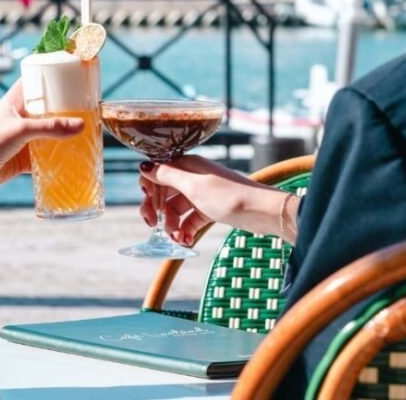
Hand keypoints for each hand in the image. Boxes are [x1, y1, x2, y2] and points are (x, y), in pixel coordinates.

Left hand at [0, 80, 83, 195]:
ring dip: (65, 131)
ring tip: (87, 127)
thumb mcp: (21, 130)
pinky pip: (48, 154)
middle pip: (48, 107)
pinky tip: (75, 154)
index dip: (51, 75)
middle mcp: (21, 117)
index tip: (72, 73)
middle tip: (88, 103)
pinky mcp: (25, 157)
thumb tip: (81, 125)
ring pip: (50, 131)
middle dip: (67, 106)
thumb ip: (50, 128)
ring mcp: (24, 138)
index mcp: (15, 102)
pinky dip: (60, 154)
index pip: (35, 81)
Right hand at [139, 156, 298, 246]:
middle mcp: (190, 176)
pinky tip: (185, 241)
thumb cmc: (228, 195)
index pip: (157, 171)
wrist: (261, 211)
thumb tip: (143, 165)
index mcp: (186, 164)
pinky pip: (189, 219)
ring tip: (176, 237)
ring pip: (175, 208)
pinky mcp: (208, 208)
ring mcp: (199, 193)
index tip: (150, 205)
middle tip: (152, 224)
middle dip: (155, 209)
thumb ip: (166, 176)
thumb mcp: (192, 186)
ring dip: (171, 224)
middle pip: (163, 191)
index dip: (148, 188)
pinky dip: (185, 230)